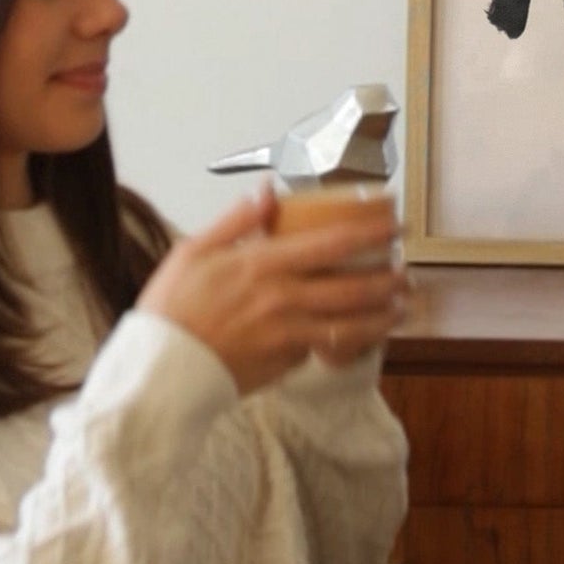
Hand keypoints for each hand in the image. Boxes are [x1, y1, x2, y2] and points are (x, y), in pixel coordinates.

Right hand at [138, 188, 409, 394]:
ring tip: (402, 309)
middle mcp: (283, 298)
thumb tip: (267, 190)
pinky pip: (323, 349)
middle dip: (389, 280)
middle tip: (408, 274)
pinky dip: (345, 343)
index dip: (373, 233)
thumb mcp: (194, 252)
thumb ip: (236, 221)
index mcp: (263, 264)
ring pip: (350, 324)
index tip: (398, 225)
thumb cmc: (171, 311)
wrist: (156, 374)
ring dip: (381, 316)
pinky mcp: (284, 364)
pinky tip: (359, 337)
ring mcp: (287, 335)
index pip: (334, 243)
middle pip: (353, 287)